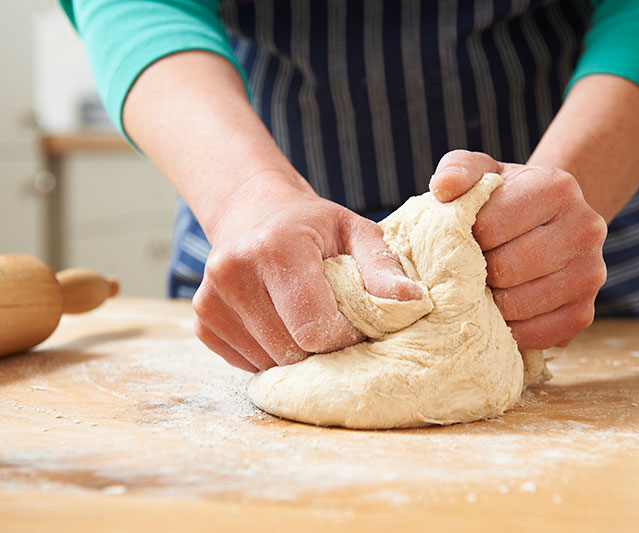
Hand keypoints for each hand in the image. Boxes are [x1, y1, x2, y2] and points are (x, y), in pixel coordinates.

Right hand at [192, 171, 422, 371]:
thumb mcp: (355, 231)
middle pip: (291, 351)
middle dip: (321, 348)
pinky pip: (247, 363)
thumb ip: (383, 266)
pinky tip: (278, 321)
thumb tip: (412, 302)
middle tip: (331, 320)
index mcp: (274, 248)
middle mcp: (232, 272)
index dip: (343, 337)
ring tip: (303, 317)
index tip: (353, 322)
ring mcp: (210, 300)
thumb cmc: (313, 225)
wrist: (253, 211)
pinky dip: (270, 354)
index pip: (314, 329)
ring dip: (295, 353)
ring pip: (268, 363)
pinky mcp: (202, 322)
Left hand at [430, 150, 606, 348]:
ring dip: (489, 304)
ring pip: (519, 305)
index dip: (465, 238)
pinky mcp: (584, 313)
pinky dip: (508, 330)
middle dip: (475, 273)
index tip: (463, 238)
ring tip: (481, 288)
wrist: (545, 225)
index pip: (491, 226)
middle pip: (506, 268)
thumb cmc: (503, 199)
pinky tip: (499, 312)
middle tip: (466, 269)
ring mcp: (591, 274)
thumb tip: (443, 189)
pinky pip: (536, 335)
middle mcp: (585, 229)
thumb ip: (458, 171)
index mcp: (557, 188)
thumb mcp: (481, 172)